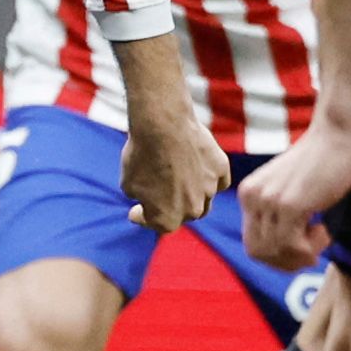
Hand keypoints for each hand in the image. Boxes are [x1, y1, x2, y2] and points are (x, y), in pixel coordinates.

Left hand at [119, 101, 230, 232]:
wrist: (163, 126)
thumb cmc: (141, 156)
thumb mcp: (128, 184)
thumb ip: (142, 199)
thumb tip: (147, 201)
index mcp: (167, 220)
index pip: (155, 225)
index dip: (143, 217)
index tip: (136, 210)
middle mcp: (193, 211)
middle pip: (183, 214)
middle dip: (171, 207)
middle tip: (160, 196)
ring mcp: (210, 190)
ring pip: (204, 201)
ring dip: (192, 196)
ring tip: (181, 182)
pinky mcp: (221, 169)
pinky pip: (219, 181)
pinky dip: (211, 180)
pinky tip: (201, 172)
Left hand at [233, 121, 350, 271]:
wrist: (337, 136)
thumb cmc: (321, 164)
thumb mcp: (289, 191)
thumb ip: (277, 216)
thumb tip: (280, 257)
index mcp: (248, 194)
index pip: (252, 245)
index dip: (278, 257)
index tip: (303, 248)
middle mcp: (251, 197)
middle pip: (259, 253)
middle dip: (288, 260)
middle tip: (313, 248)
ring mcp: (268, 201)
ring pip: (275, 252)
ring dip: (303, 253)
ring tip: (321, 233)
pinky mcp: (289, 204)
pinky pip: (292, 245)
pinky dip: (310, 248)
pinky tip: (324, 229)